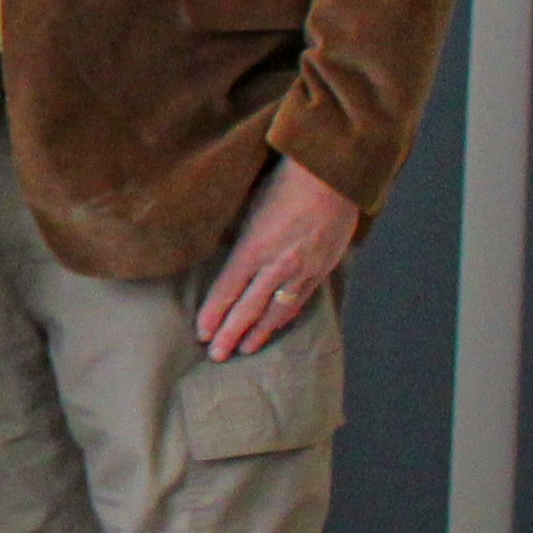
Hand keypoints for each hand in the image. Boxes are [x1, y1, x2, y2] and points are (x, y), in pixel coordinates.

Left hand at [194, 152, 356, 359]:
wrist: (331, 176)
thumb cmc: (284, 184)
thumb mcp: (249, 208)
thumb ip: (240, 240)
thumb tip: (227, 260)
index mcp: (252, 249)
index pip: (226, 291)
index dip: (213, 315)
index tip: (202, 334)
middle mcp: (276, 265)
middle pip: (248, 308)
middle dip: (231, 334)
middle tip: (216, 356)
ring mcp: (302, 270)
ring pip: (276, 311)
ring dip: (258, 332)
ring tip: (245, 349)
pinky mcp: (322, 269)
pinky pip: (301, 300)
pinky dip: (285, 317)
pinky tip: (276, 327)